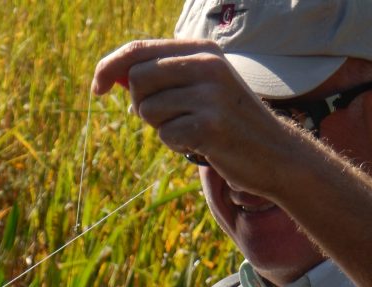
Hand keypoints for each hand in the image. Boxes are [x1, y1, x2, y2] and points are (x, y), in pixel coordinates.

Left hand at [91, 38, 295, 197]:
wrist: (274, 152)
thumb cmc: (228, 123)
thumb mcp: (200, 87)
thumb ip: (162, 78)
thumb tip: (114, 78)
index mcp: (201, 49)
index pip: (138, 49)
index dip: (109, 67)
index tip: (97, 88)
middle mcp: (206, 64)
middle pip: (137, 80)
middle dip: (140, 105)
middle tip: (167, 117)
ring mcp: (210, 94)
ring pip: (148, 110)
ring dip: (161, 127)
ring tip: (191, 129)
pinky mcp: (209, 126)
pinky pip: (166, 135)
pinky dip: (176, 144)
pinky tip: (200, 144)